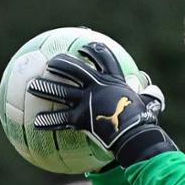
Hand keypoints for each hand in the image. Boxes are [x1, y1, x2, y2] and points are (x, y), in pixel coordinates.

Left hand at [28, 41, 176, 167]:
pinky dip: (48, 122)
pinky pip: (60, 120)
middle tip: (49, 63)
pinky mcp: (80, 118)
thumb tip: (153, 93)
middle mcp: (96, 86)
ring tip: (31, 87)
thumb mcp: (150, 104)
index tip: (82, 49)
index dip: (92, 52)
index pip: (103, 58)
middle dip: (60, 64)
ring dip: (44, 88)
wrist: (134, 134)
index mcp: (113, 80)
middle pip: (74, 69)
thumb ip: (148, 96)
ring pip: (60, 92)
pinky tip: (36, 124)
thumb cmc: (144, 121)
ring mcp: (86, 101)